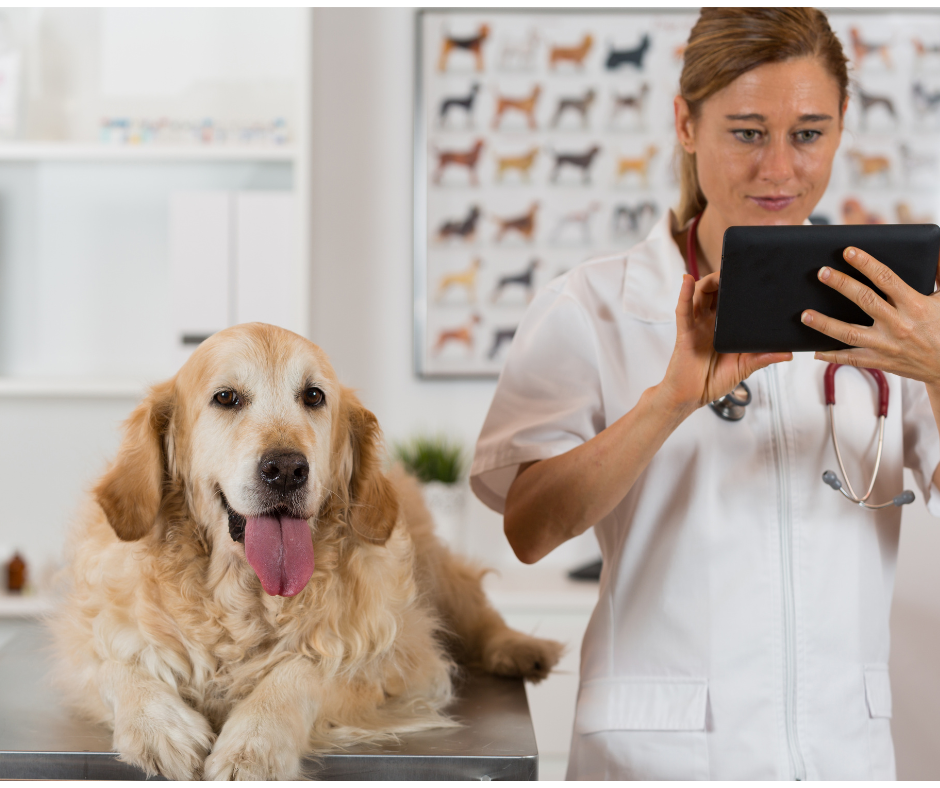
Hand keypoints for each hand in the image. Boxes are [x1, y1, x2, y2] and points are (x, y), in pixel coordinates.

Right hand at [661, 272, 791, 412]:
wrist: (692, 397)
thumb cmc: (714, 381)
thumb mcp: (745, 367)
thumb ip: (763, 358)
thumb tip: (788, 353)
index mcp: (724, 328)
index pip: (732, 301)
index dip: (740, 287)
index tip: (755, 273)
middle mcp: (709, 322)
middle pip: (715, 293)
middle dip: (724, 278)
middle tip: (738, 267)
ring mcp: (696, 325)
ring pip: (699, 295)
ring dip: (708, 281)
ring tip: (719, 272)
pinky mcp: (685, 332)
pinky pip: (683, 310)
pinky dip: (684, 294)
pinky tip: (687, 280)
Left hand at [800, 246, 939, 383]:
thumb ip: (938, 274)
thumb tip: (932, 249)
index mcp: (915, 305)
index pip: (886, 278)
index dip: (866, 263)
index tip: (848, 251)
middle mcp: (899, 325)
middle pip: (864, 300)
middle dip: (841, 284)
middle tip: (822, 272)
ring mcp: (887, 345)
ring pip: (850, 333)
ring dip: (825, 324)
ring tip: (805, 315)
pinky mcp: (881, 361)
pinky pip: (852, 359)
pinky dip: (832, 356)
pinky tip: (815, 350)